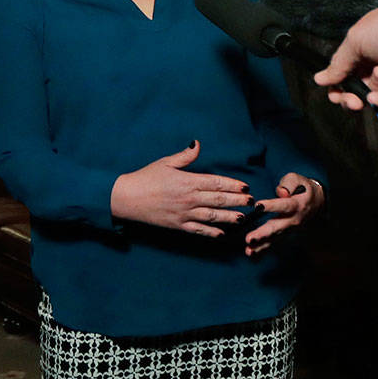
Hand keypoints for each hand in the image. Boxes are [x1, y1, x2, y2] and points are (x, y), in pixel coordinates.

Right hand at [110, 141, 251, 237]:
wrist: (126, 198)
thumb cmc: (145, 178)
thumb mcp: (165, 163)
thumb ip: (184, 156)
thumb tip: (197, 144)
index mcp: (187, 181)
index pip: (216, 183)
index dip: (233, 185)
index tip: (245, 187)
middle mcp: (189, 199)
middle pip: (219, 200)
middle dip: (237, 201)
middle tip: (251, 202)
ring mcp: (184, 214)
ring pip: (213, 216)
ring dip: (230, 217)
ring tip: (243, 218)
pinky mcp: (177, 225)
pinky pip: (198, 230)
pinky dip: (211, 233)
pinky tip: (222, 233)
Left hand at [244, 173, 323, 255]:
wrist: (316, 202)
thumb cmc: (302, 187)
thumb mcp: (297, 179)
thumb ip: (288, 184)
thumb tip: (281, 192)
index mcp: (297, 204)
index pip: (284, 205)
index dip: (272, 205)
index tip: (258, 206)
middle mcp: (294, 219)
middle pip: (277, 227)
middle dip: (262, 234)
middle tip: (249, 239)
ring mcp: (289, 229)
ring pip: (274, 238)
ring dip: (261, 246)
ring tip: (249, 251)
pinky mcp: (284, 234)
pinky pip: (273, 243)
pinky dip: (262, 249)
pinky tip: (251, 254)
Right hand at [313, 0, 377, 110]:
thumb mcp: (357, 41)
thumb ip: (338, 64)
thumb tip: (319, 79)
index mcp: (366, 49)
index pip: (345, 74)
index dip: (337, 86)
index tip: (334, 92)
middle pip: (358, 89)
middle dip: (350, 97)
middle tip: (349, 100)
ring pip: (375, 97)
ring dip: (373, 90)